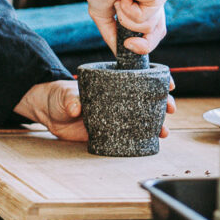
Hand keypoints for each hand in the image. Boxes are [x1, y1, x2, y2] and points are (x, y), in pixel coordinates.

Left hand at [13, 79, 177, 140]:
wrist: (49, 112)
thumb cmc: (58, 95)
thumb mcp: (64, 95)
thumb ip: (70, 99)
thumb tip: (76, 108)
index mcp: (111, 81)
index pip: (138, 77)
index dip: (156, 79)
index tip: (169, 84)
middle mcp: (117, 97)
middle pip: (145, 98)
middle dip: (161, 103)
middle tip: (170, 109)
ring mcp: (114, 114)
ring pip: (140, 117)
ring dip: (155, 123)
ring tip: (164, 131)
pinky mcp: (109, 131)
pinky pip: (128, 134)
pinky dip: (140, 137)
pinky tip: (150, 142)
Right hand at [85, 0, 167, 55]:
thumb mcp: (101, 13)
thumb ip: (111, 33)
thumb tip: (117, 52)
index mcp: (139, 7)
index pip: (149, 32)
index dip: (142, 45)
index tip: (127, 47)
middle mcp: (150, 4)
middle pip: (156, 36)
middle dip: (142, 46)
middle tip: (128, 45)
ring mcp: (156, 1)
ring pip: (148, 30)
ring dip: (127, 20)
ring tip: (119, 1)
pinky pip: (145, 21)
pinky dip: (129, 12)